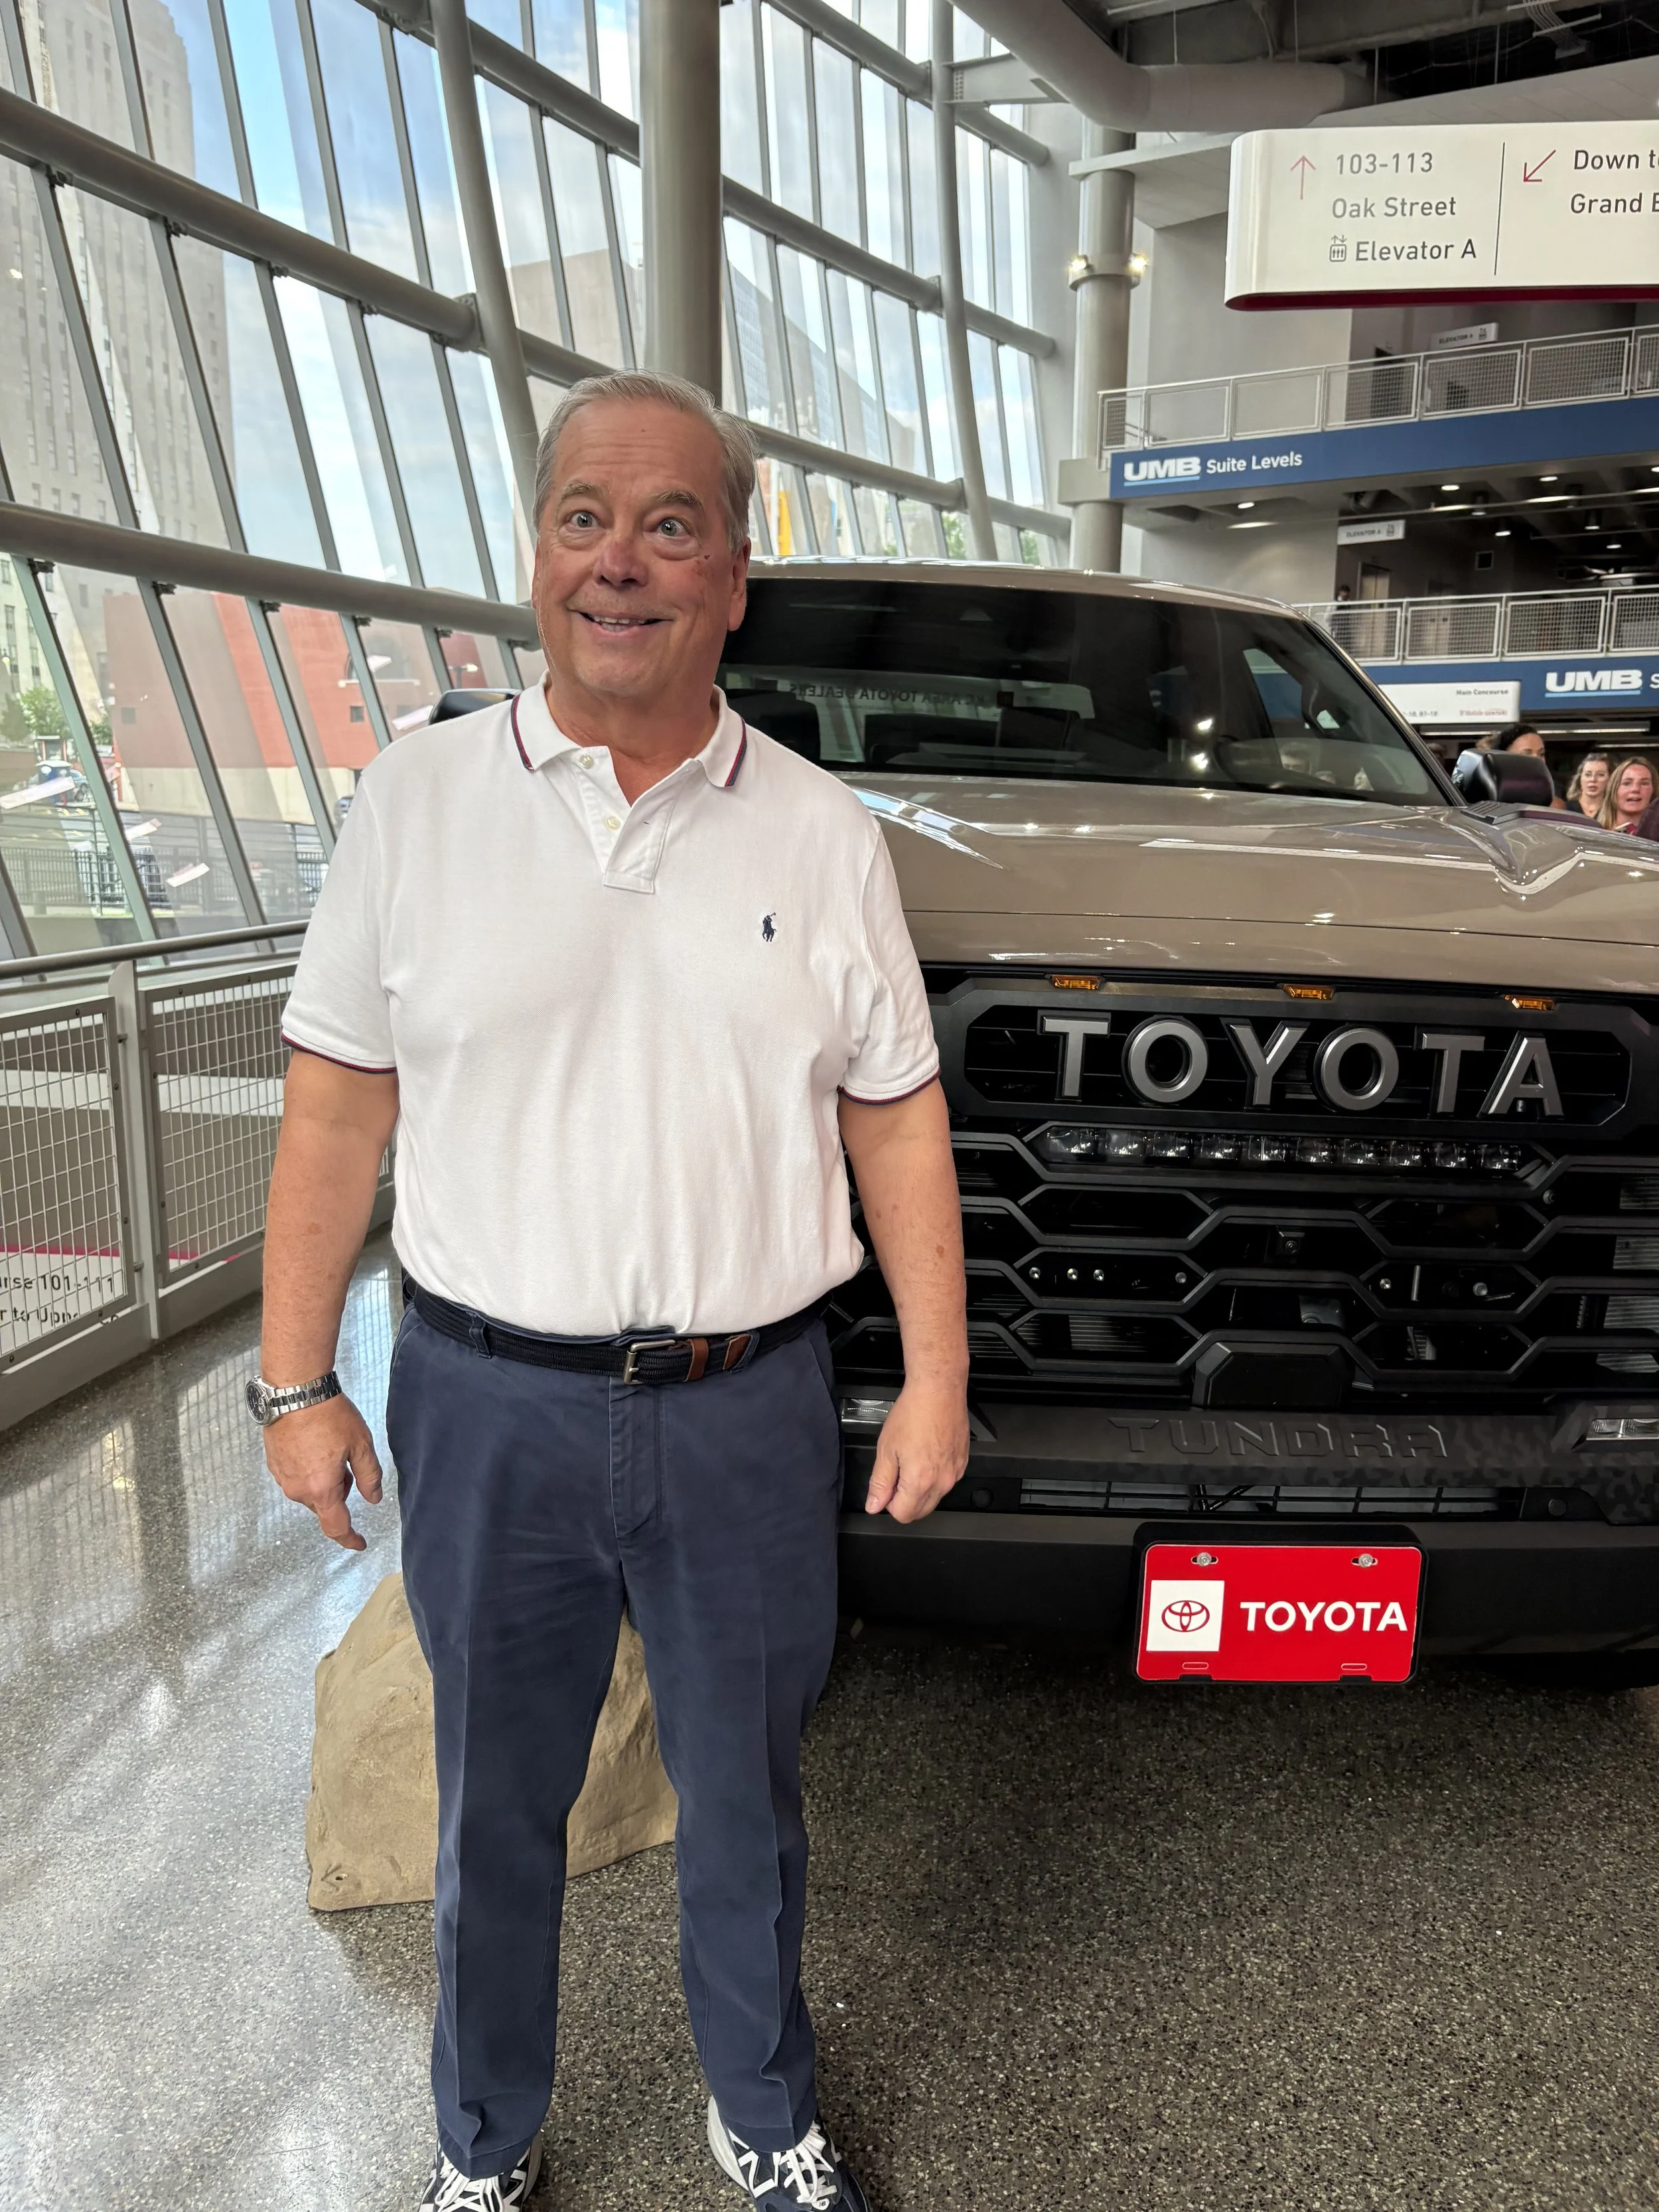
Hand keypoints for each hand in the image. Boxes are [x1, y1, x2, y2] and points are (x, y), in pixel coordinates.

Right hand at [263, 1393, 383, 1551]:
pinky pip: (296, 1478)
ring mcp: (281, 1477)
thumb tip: (372, 1498)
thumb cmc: (329, 1415)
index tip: (359, 1544)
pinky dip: (309, 1470)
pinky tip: (315, 1446)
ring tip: (331, 1448)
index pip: (336, 1527)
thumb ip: (370, 1477)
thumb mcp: (361, 1445)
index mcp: (321, 1489)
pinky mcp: (273, 1464)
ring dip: (324, 1481)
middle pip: (323, 1505)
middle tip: (349, 1462)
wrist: (295, 1391)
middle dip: (340, 1492)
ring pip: (309, 1491)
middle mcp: (297, 1489)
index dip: (350, 1539)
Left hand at [864, 1377, 969, 1523]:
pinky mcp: (963, 1462)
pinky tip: (927, 1454)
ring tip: (912, 1459)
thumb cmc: (913, 1413)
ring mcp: (955, 1472)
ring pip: (935, 1497)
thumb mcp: (886, 1448)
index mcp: (921, 1481)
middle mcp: (942, 1482)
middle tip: (897, 1473)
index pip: (903, 1514)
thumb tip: (874, 1505)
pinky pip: (947, 1482)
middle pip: (921, 1511)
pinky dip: (935, 1477)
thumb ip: (880, 1482)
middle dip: (905, 1500)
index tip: (886, 1486)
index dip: (889, 1503)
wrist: (938, 1390)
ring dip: (920, 1489)